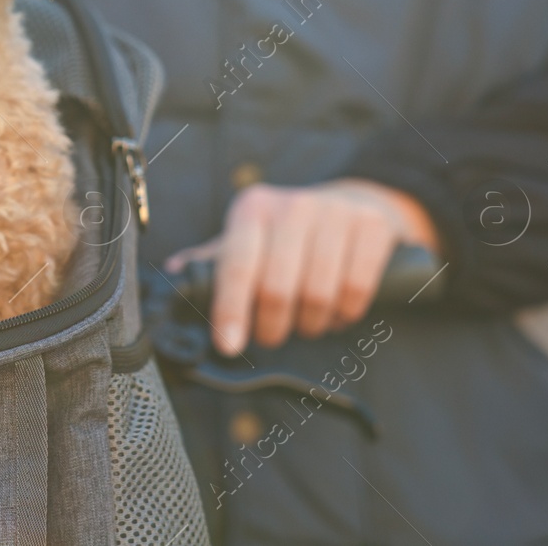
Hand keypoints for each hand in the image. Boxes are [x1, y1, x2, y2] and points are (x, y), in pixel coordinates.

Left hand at [165, 179, 438, 356]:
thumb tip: (174, 274)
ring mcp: (336, 213)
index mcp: (252, 208)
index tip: (228, 345)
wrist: (359, 203)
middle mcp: (292, 205)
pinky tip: (337, 312)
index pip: (237, 265)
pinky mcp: (373, 227)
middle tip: (272, 335)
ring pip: (318, 294)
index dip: (230, 310)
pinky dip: (345, 313)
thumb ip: (214, 260)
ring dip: (310, 323)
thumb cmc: (291, 232)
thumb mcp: (249, 237)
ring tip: (307, 322)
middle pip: (277, 288)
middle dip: (272, 327)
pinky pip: (356, 289)